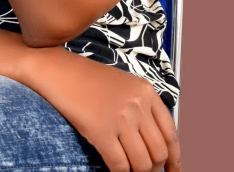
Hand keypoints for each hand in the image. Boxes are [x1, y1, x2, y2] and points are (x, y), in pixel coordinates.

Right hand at [18, 46, 180, 171]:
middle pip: (158, 153)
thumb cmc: (88, 80)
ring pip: (142, 164)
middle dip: (153, 168)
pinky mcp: (101, 132)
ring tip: (128, 170)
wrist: (59, 71)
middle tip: (143, 171)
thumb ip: (143, 110)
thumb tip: (156, 148)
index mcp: (147, 92)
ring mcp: (120, 119)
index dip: (174, 159)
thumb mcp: (124, 86)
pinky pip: (120, 167)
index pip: (171, 134)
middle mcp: (138, 105)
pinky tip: (114, 170)